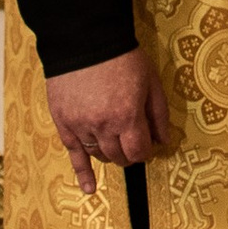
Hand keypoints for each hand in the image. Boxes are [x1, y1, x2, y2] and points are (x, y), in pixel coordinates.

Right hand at [42, 43, 170, 200]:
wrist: (85, 40)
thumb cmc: (122, 58)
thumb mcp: (150, 82)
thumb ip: (158, 114)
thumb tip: (164, 141)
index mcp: (127, 116)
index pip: (139, 151)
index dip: (146, 151)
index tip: (147, 143)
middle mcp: (103, 126)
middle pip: (120, 157)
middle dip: (130, 153)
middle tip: (133, 142)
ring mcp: (81, 126)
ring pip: (100, 155)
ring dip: (111, 154)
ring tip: (115, 144)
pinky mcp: (64, 123)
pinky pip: (73, 154)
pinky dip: (82, 173)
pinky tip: (90, 188)